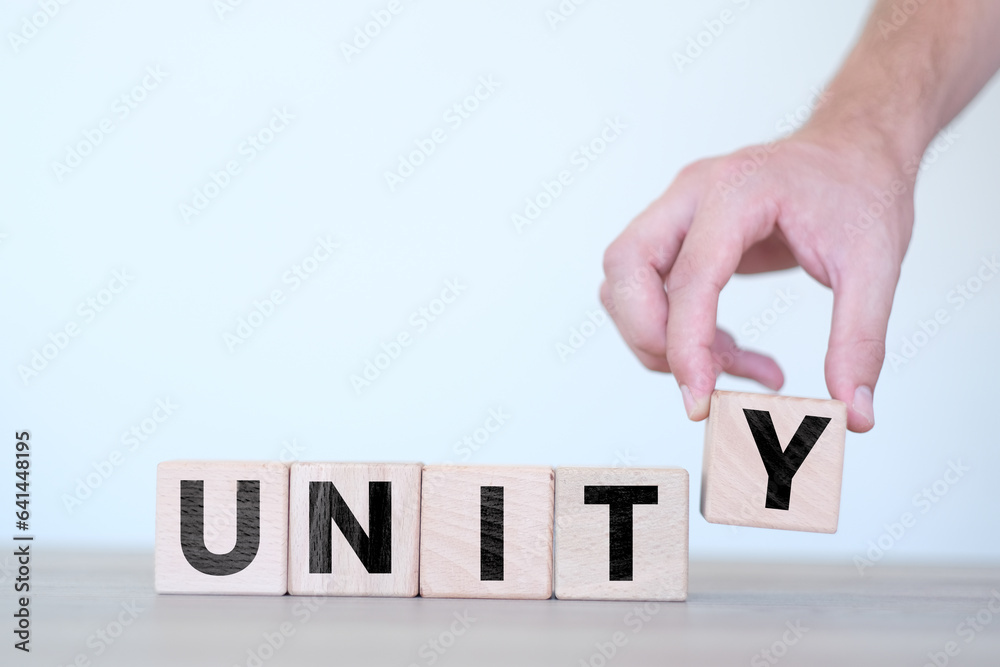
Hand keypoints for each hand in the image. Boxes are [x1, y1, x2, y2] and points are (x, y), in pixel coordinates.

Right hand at [600, 127, 913, 431]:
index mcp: (737, 192)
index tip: (700, 400)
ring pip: (623, 280)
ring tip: (728, 363)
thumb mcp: (875, 265)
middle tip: (700, 378)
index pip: (688, 277)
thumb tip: (853, 413)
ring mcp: (677, 209)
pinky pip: (647, 286)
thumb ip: (859, 341)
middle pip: (625, 268)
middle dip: (650, 336)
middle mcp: (692, 194)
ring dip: (658, 336)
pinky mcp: (677, 230)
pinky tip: (727, 349)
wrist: (854, 148)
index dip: (686, 346)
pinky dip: (674, 329)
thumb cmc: (860, 189)